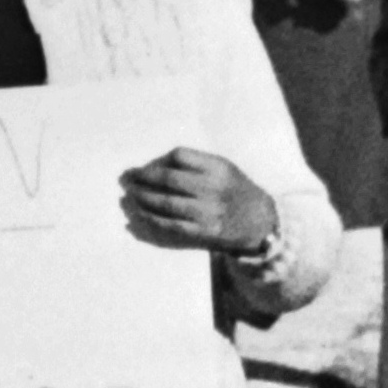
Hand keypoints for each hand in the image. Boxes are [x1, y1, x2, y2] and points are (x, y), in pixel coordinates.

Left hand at [121, 147, 276, 256]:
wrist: (260, 222)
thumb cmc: (237, 191)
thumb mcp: (224, 168)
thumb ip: (196, 163)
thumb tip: (156, 164)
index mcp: (219, 167)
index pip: (179, 155)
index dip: (157, 160)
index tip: (145, 166)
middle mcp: (213, 188)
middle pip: (168, 178)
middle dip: (142, 177)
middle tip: (126, 178)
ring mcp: (208, 212)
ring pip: (165, 202)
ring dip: (141, 197)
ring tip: (128, 194)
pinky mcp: (203, 232)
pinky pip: (170, 224)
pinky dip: (151, 218)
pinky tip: (139, 213)